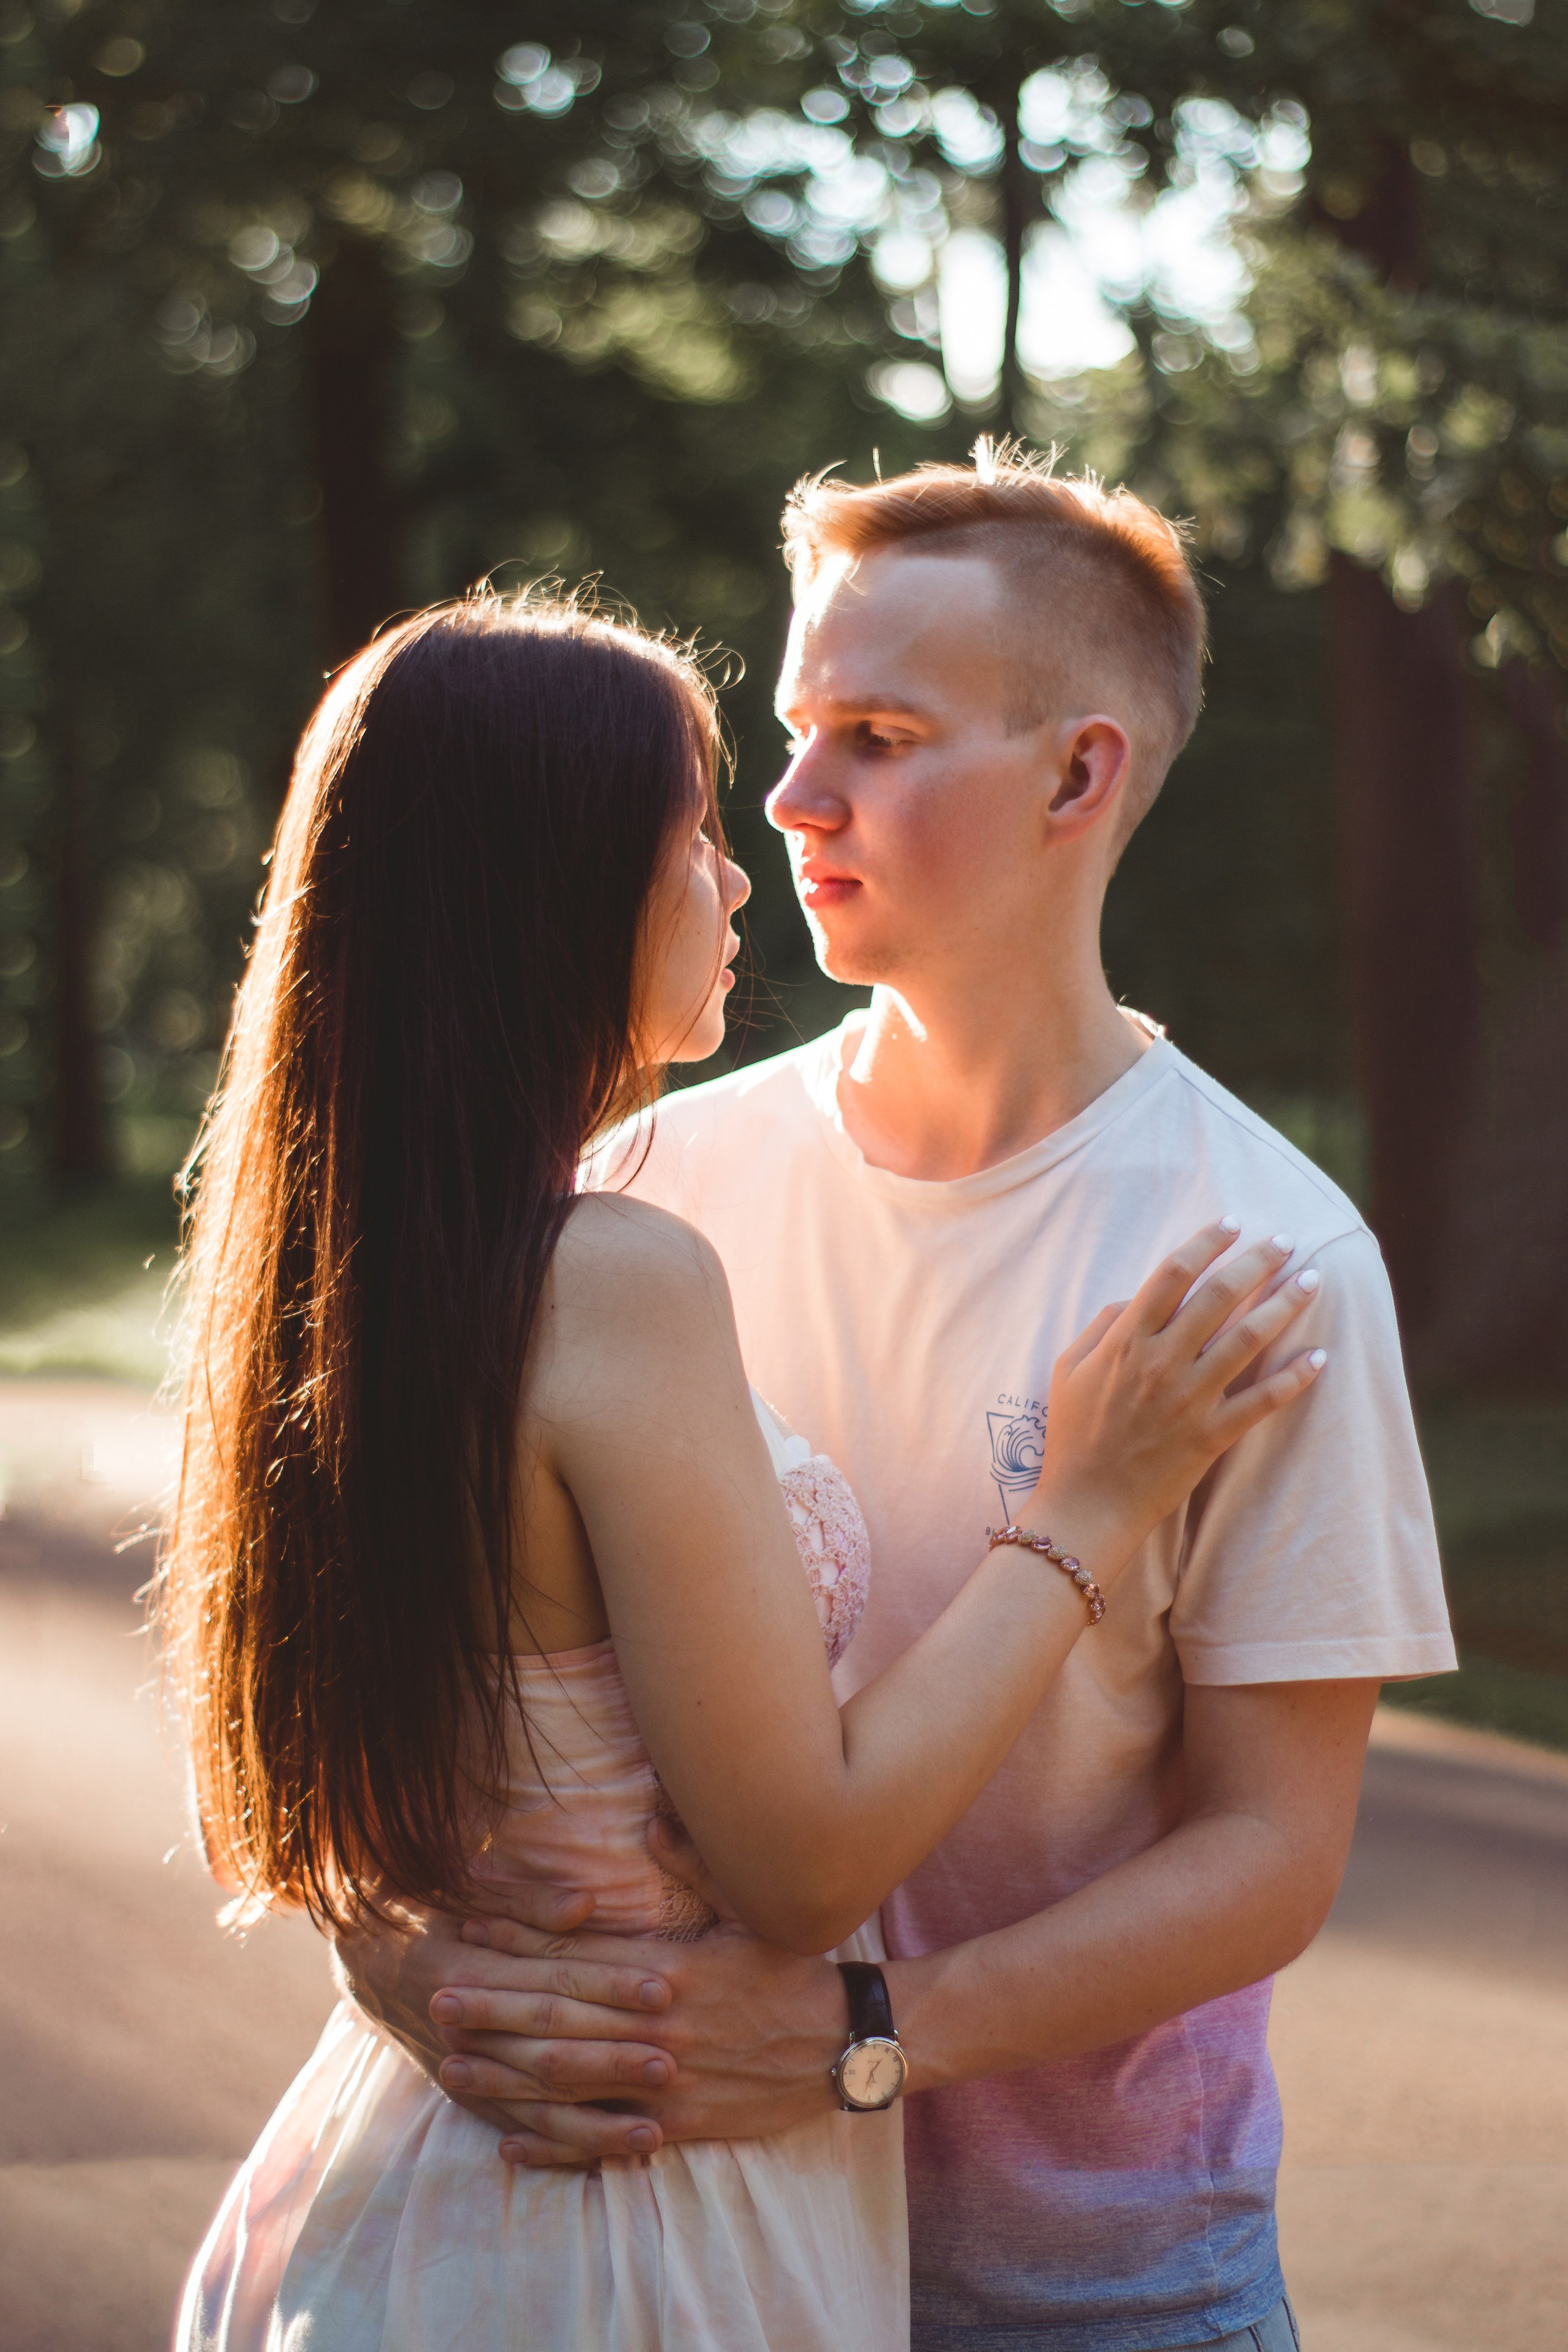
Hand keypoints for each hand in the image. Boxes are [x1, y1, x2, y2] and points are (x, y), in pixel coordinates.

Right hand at [332, 1886, 679, 2148]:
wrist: (364, 1955)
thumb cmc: (428, 1907)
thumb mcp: (464, 1888)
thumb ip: (527, 1901)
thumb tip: (586, 1905)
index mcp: (467, 1966)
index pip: (551, 1978)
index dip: (608, 1983)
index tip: (662, 1987)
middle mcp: (463, 2028)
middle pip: (549, 2046)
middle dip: (612, 2058)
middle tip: (672, 2060)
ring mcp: (463, 2070)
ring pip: (535, 2104)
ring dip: (594, 2123)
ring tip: (652, 2133)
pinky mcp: (465, 2097)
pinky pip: (515, 2129)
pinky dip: (557, 2149)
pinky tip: (602, 2158)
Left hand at [429, 1884, 845, 2168]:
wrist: (845, 2045)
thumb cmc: (789, 1972)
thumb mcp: (746, 1909)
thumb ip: (692, 1863)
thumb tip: (650, 1819)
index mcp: (667, 1969)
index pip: (577, 1956)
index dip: (519, 1944)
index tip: (471, 1930)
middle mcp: (656, 2026)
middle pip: (560, 2019)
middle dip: (493, 2011)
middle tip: (435, 2003)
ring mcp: (664, 2082)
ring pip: (570, 2081)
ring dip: (506, 2076)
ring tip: (450, 2069)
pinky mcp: (678, 2126)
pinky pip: (605, 2138)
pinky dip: (556, 2146)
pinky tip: (511, 2147)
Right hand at [1033, 1221, 1324, 1568]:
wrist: (1086, 1503)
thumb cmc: (1073, 1435)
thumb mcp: (1068, 1369)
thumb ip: (1103, 1326)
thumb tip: (1137, 1298)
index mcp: (1126, 1341)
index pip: (1173, 1274)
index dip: (1206, 1242)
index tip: (1232, 1224)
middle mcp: (1161, 1362)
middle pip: (1219, 1296)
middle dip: (1257, 1261)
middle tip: (1286, 1240)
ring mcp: (1189, 1399)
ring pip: (1247, 1339)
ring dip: (1284, 1305)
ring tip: (1312, 1280)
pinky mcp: (1211, 1436)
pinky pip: (1262, 1402)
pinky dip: (1294, 1379)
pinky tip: (1320, 1357)